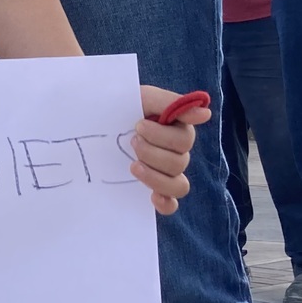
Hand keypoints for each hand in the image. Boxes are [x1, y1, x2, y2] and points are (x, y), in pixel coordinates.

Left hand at [131, 85, 209, 215]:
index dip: (162, 136)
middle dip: (151, 153)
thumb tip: (206, 114)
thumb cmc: (120, 107)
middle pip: (179, 163)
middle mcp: (176, 154)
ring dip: (155, 177)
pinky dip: (165, 203)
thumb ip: (171, 102)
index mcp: (177, 130)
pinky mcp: (153, 190)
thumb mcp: (142, 98)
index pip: (185, 140)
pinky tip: (152, 198)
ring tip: (132, 166)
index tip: (138, 125)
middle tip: (131, 142)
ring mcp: (165, 174)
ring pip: (178, 186)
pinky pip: (170, 204)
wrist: (96, 122)